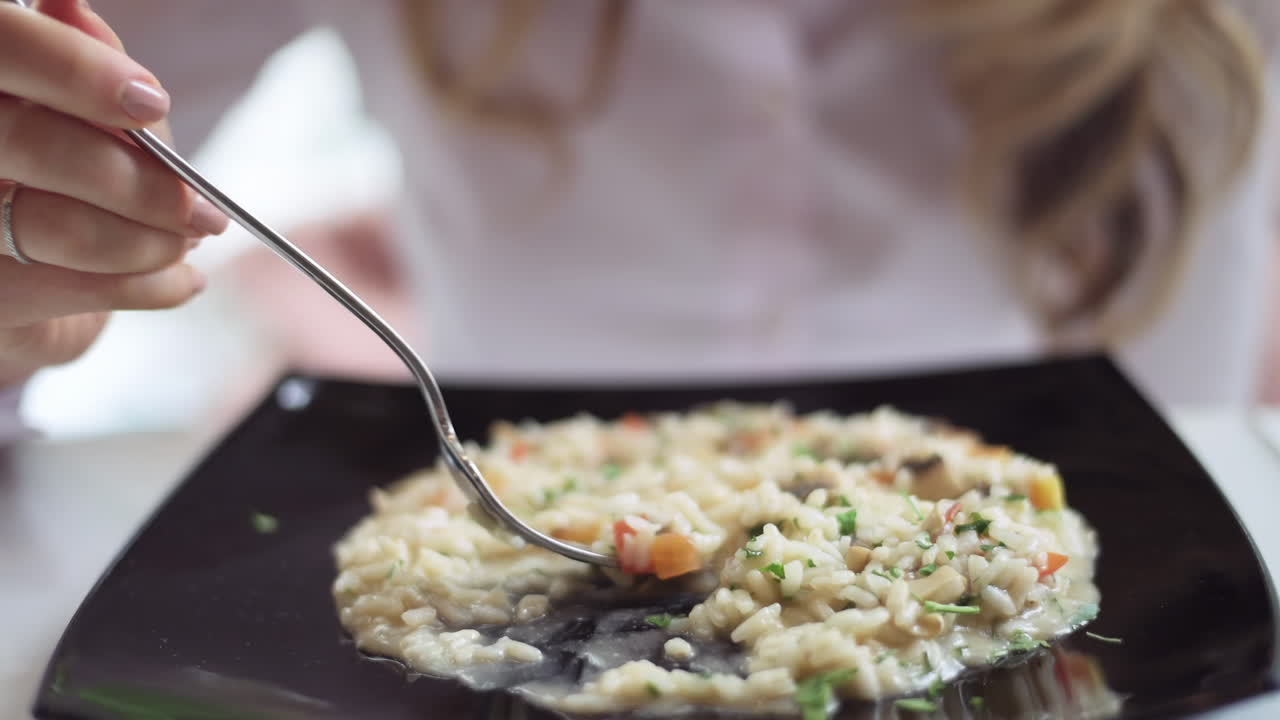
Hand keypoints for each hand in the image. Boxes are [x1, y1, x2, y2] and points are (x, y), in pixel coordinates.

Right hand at [0, 0, 227, 385]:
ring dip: (149, 242)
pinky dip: (145, 287)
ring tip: (188, 242)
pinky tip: (180, 281)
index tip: (149, 100)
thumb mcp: (73, 108)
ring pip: (55, 227)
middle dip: (143, 182)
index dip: (73, 70)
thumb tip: (75, 10)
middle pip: (35, 144)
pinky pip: (68, 292)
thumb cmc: (50, 175)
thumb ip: (82, 61)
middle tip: (205, 210)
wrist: (15, 283)